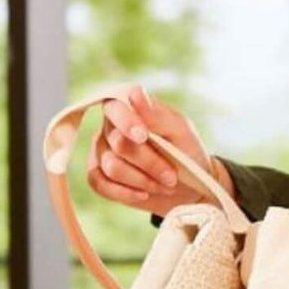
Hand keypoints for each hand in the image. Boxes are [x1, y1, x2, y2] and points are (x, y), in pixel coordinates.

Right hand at [86, 83, 234, 215]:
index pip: (115, 107)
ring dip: (143, 181)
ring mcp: (101, 151)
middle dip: (150, 163)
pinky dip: (125, 193)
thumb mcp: (181, 131)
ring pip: (112, 167)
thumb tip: (135, 94)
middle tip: (172, 176)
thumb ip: (157, 114)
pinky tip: (144, 194)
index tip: (143, 136)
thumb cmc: (187, 152)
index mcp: (129, 108)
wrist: (189, 187)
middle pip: (119, 144)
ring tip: (164, 185)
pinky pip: (99, 184)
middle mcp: (110, 127)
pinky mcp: (99, 175)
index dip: (126, 121)